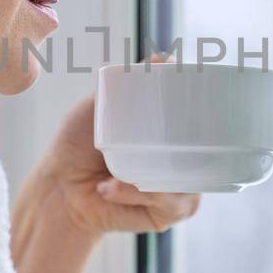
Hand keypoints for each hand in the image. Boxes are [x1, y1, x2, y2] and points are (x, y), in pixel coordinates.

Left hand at [29, 56, 202, 238]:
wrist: (58, 185)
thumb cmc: (80, 143)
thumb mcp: (103, 105)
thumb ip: (129, 82)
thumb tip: (162, 58)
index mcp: (174, 134)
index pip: (209, 126)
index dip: (214, 118)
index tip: (200, 105)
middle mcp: (184, 162)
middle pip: (212, 155)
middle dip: (192, 147)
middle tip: (152, 141)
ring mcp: (179, 189)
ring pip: (191, 182)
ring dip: (153, 177)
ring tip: (116, 173)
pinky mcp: (167, 214)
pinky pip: (169, 205)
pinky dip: (137, 195)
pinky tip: (110, 189)